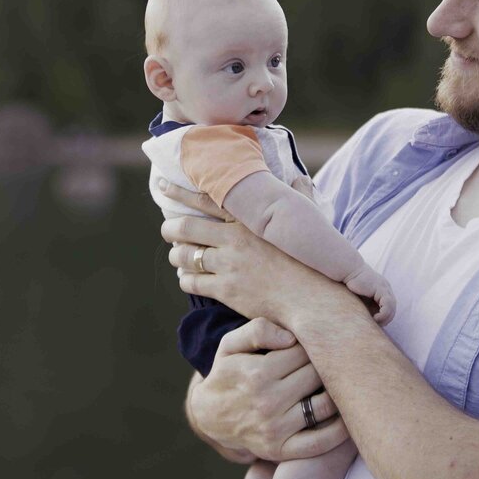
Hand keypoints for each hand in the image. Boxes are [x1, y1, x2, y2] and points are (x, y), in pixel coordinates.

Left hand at [160, 180, 350, 326]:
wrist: (313, 299)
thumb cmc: (315, 260)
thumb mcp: (309, 222)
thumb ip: (300, 196)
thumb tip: (298, 179)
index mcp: (249, 220)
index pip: (206, 200)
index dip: (180, 192)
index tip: (163, 187)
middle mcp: (234, 240)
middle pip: (186, 228)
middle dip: (170, 228)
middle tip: (167, 229)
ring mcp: (228, 266)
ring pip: (185, 256)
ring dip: (177, 255)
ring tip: (177, 255)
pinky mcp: (226, 291)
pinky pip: (193, 282)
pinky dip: (185, 279)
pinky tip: (186, 279)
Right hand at [187, 318, 348, 461]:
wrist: (208, 416)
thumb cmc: (226, 372)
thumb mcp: (230, 344)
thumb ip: (258, 329)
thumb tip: (291, 337)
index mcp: (256, 373)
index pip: (304, 351)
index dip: (311, 344)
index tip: (312, 343)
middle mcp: (267, 402)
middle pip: (317, 375)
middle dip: (324, 365)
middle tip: (328, 360)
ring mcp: (275, 429)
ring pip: (325, 404)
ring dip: (335, 392)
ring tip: (337, 382)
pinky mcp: (281, 450)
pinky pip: (321, 442)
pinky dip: (340, 430)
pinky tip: (346, 414)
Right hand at [344, 265, 395, 324]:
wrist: (347, 270)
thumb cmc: (350, 284)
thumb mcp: (360, 298)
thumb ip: (366, 306)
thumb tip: (369, 322)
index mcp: (382, 291)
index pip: (390, 308)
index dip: (385, 318)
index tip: (375, 323)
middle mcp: (386, 288)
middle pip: (393, 309)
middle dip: (386, 320)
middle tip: (376, 326)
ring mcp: (385, 288)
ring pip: (392, 307)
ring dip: (385, 318)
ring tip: (375, 322)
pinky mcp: (381, 288)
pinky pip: (388, 304)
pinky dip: (383, 314)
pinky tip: (375, 318)